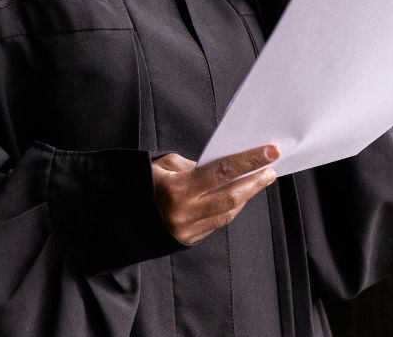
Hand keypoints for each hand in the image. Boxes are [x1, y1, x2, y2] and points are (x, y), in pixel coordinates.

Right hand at [151, 145, 279, 245]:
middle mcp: (184, 211)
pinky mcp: (189, 239)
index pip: (222, 171)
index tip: (271, 152)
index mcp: (176, 188)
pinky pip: (217, 222)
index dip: (249, 161)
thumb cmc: (142, 183)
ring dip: (246, 196)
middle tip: (271, 169)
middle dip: (255, 182)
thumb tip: (222, 170)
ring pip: (228, 212)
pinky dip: (231, 208)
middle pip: (231, 196)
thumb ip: (192, 165)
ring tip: (258, 181)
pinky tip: (239, 197)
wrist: (121, 216)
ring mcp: (187, 229)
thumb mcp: (162, 165)